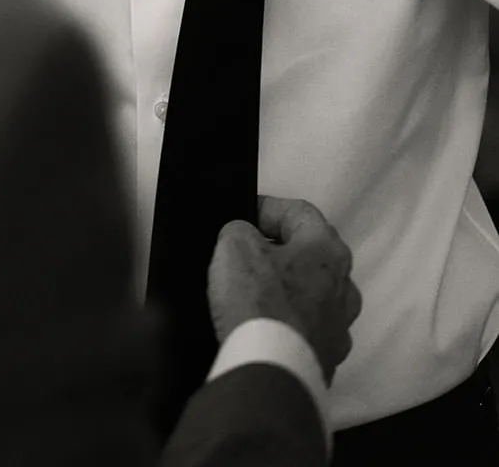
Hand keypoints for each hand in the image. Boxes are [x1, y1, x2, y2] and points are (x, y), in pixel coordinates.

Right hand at [208, 196, 362, 383]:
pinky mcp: (327, 359)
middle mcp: (344, 286)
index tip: (244, 215)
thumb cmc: (260, 303)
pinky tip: (264, 326)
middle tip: (248, 252)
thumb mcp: (235, 246)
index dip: (267, 208)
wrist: (270, 372)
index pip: (299, 212)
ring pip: (313, 295)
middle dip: (280, 250)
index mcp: (329, 250)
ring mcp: (340, 327)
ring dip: (288, 289)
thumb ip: (240, 229)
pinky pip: (307, 330)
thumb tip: (244, 237)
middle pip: (311, 255)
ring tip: (255, 293)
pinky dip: (288, 324)